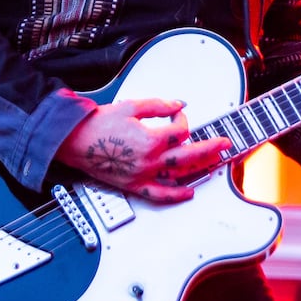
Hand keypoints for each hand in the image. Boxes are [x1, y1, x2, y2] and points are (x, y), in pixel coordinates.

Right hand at [56, 98, 232, 202]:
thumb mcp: (131, 105)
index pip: (180, 131)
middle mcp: (149, 160)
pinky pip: (160, 195)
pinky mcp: (134, 185)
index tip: (177, 114)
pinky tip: (189, 192)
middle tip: (225, 143)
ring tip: (214, 163)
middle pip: (189, 156)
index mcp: (150, 139)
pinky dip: (176, 195)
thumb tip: (179, 104)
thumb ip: (159, 105)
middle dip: (210, 148)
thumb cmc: (99, 123)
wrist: (75, 140)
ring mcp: (143, 175)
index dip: (182, 119)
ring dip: (200, 169)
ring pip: (179, 175)